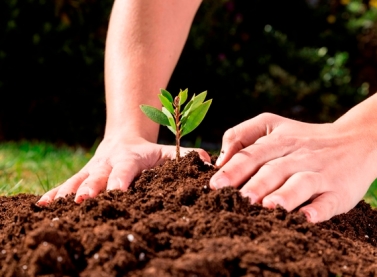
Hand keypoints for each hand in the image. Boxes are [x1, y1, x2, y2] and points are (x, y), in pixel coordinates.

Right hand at [37, 136, 209, 204]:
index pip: (127, 168)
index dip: (122, 179)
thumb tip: (210, 164)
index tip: (118, 192)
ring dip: (68, 193)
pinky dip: (54, 194)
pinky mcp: (82, 175)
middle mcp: (109, 162)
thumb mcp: (168, 151)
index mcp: (132, 158)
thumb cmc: (149, 152)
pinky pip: (67, 184)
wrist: (123, 139)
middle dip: (91, 188)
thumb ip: (188, 155)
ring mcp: (93, 169)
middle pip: (98, 175)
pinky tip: (41, 207)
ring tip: (55, 207)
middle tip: (84, 202)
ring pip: (78, 180)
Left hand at [210, 112, 376, 222]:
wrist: (355, 140)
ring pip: (301, 183)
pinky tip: (307, 217)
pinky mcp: (338, 191)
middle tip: (237, 199)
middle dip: (254, 184)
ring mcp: (319, 173)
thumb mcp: (272, 125)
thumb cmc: (302, 137)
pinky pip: (329, 201)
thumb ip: (242, 134)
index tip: (214, 185)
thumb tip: (220, 158)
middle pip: (273, 169)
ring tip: (269, 206)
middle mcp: (298, 156)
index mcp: (278, 141)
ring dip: (285, 195)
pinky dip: (319, 209)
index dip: (233, 169)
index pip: (252, 154)